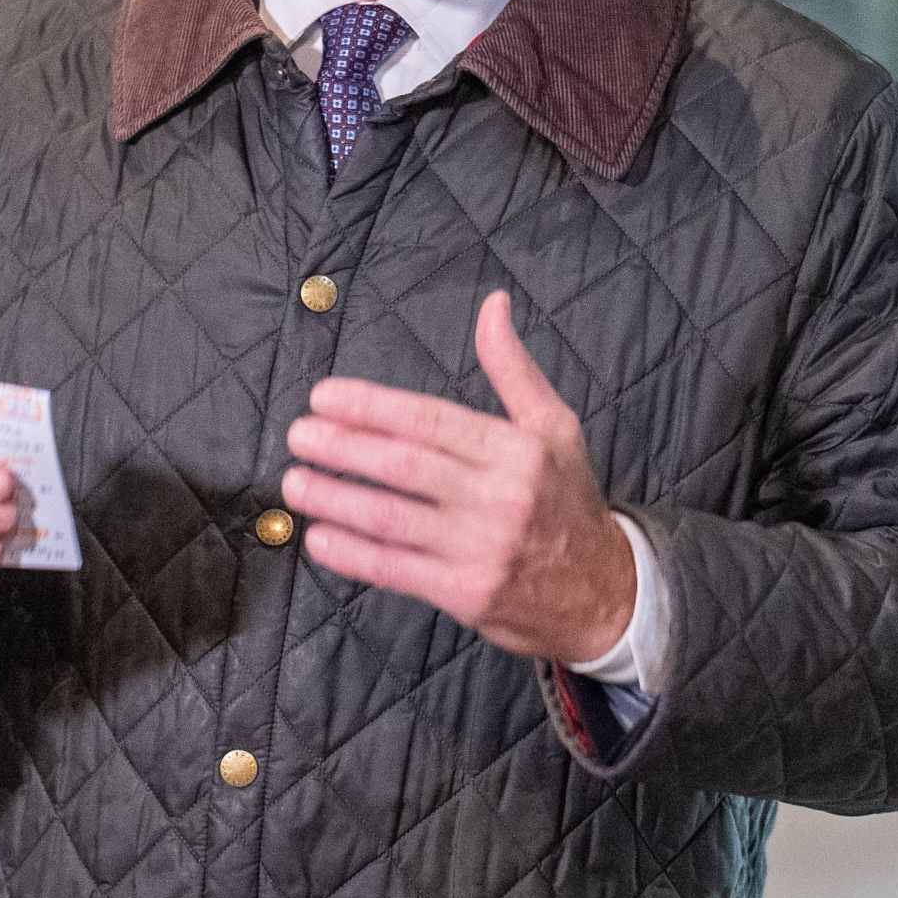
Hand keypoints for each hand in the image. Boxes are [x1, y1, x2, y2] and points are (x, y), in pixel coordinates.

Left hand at [281, 291, 637, 662]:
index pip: (430, 420)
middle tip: (299, 435)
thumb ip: (513, 368)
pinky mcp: (465, 593)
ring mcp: (480, 549)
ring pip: (391, 518)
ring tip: (294, 482)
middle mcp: (498, 497)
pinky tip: (318, 537)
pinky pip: (395, 570)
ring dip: (335, 499)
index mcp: (517, 450)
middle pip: (404, 466)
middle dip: (343, 447)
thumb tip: (493, 305)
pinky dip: (352, 554)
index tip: (324, 397)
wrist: (603, 591)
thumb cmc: (568, 502)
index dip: (371, 407)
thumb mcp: (555, 426)